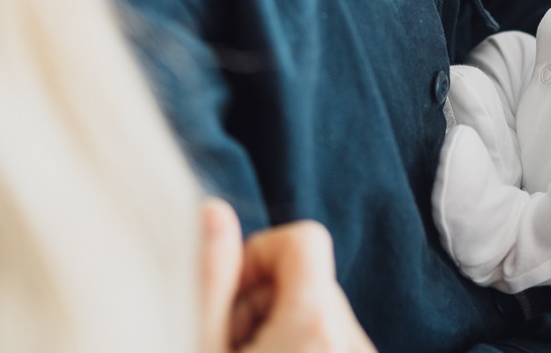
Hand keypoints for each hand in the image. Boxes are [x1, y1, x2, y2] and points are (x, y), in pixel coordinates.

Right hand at [199, 200, 373, 352]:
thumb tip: (215, 211)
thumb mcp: (198, 343)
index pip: (305, 239)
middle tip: (229, 345)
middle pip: (309, 277)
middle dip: (261, 301)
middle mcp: (351, 344)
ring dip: (278, 326)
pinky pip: (333, 338)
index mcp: (317, 327)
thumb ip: (211, 276)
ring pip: (319, 310)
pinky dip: (299, 346)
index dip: (258, 255)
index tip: (231, 297)